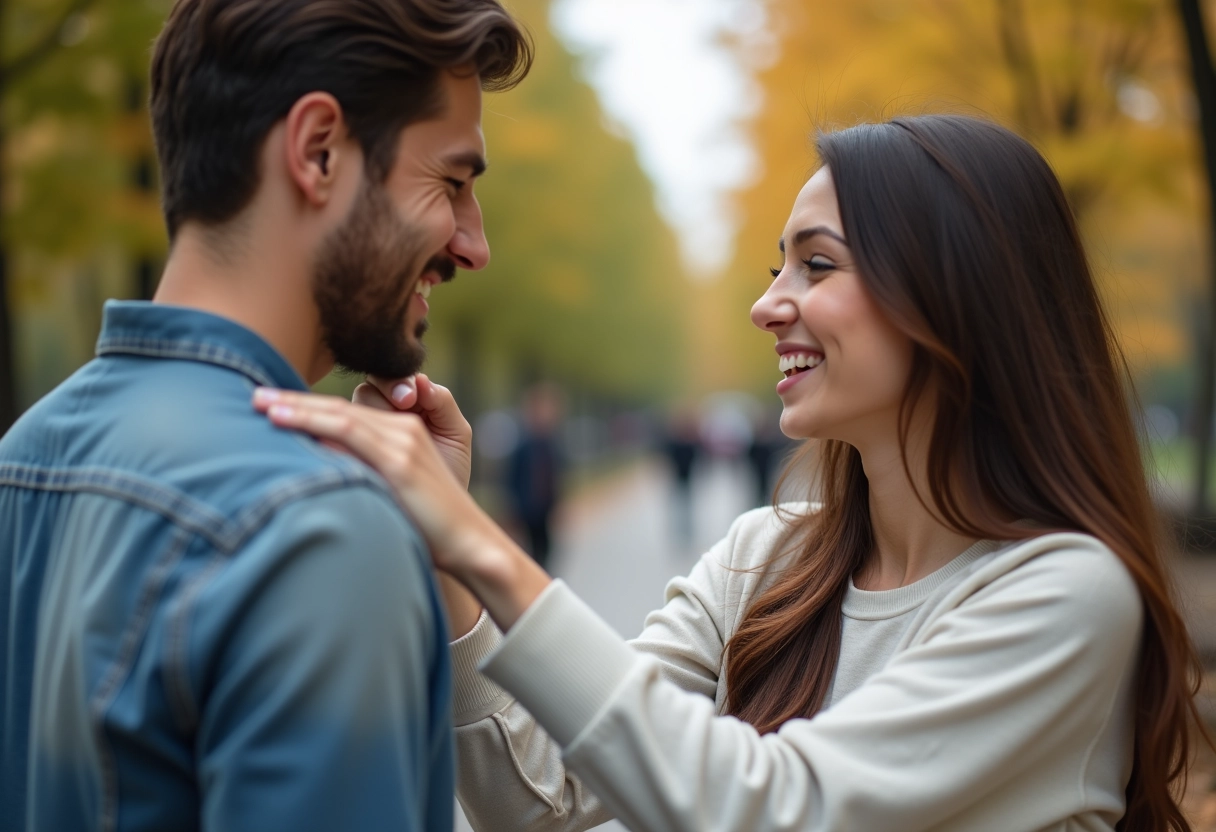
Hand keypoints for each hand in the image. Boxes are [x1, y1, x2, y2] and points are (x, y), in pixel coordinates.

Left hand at [251, 388, 550, 630]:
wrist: (469, 542)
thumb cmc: (430, 528)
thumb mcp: (392, 493)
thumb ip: (362, 474)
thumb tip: (317, 469)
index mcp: (402, 435)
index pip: (346, 412)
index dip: (307, 405)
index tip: (270, 404)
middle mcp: (403, 430)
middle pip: (338, 407)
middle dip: (294, 399)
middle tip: (253, 393)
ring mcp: (403, 442)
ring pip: (340, 414)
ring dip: (296, 406)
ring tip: (260, 403)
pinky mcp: (400, 460)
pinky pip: (350, 432)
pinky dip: (315, 422)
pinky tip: (285, 420)